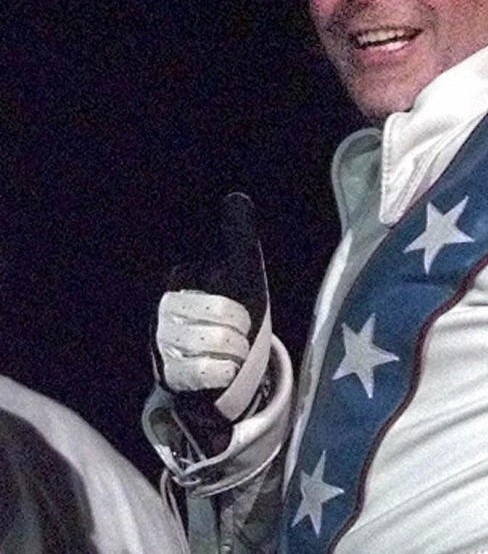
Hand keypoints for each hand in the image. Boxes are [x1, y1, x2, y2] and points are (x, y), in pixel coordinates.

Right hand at [154, 193, 270, 421]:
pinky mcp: (166, 375)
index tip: (232, 311)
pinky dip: (224, 373)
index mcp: (179, 281)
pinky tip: (217, 371)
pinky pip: (210, 372)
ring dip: (234, 353)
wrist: (225, 366)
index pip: (224, 290)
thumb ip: (239, 235)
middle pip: (225, 318)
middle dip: (241, 331)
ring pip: (219, 344)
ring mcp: (162, 343)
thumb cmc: (234, 312)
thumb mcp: (241, 271)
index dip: (240, 307)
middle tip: (233, 335)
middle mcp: (164, 310)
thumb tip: (237, 196)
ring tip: (225, 353)